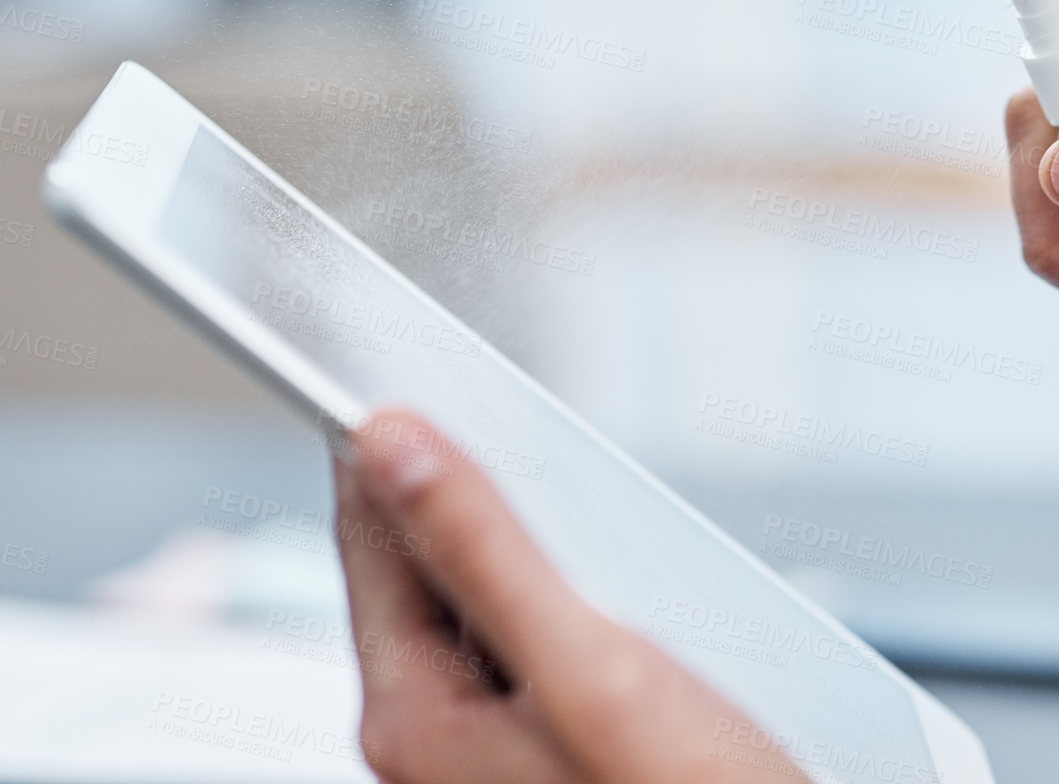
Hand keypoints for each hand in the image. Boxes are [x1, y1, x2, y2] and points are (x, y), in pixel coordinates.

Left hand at [332, 409, 808, 782]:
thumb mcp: (589, 662)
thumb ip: (485, 548)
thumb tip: (393, 447)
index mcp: (415, 720)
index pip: (369, 543)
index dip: (384, 450)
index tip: (399, 374)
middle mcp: (435, 741)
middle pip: (424, 572)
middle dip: (469, 498)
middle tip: (509, 424)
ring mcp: (490, 753)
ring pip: (484, 606)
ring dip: (528, 549)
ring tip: (583, 513)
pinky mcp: (549, 753)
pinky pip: (532, 647)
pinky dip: (569, 601)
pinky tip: (626, 596)